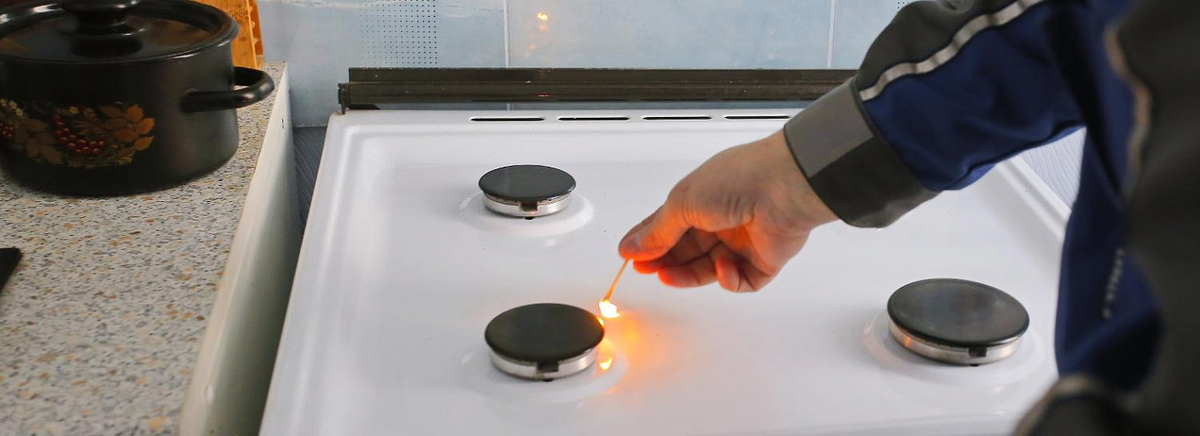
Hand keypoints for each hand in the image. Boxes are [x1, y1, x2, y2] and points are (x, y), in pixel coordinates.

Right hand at [618, 130, 836, 291]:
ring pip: (710, 268)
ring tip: (669, 276)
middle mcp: (723, 219)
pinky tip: (724, 267)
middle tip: (647, 269)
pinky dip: (729, 279)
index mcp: (703, 198)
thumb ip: (657, 231)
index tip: (630, 255)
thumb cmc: (736, 181)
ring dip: (689, 274)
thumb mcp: (683, 203)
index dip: (649, 241)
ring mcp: (744, 241)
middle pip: (688, 250)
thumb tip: (632, 246)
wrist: (784, 188)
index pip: (670, 224)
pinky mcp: (764, 261)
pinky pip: (741, 280)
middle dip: (666, 260)